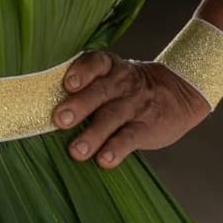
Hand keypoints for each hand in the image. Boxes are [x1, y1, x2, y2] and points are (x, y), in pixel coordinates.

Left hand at [52, 49, 210, 165]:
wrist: (181, 92)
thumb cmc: (130, 88)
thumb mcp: (114, 76)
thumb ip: (86, 87)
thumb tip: (41, 107)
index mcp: (110, 68)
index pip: (96, 62)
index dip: (82, 71)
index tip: (68, 83)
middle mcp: (122, 83)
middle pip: (99, 92)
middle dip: (78, 105)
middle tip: (59, 120)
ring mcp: (135, 105)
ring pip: (112, 117)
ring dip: (93, 134)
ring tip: (76, 151)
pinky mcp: (147, 127)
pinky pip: (130, 137)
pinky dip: (117, 149)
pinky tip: (105, 160)